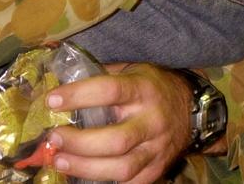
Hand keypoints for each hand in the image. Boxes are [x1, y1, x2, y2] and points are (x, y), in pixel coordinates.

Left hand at [45, 63, 191, 183]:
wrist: (191, 109)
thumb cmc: (152, 85)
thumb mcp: (132, 70)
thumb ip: (102, 75)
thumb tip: (61, 78)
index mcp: (143, 89)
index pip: (108, 91)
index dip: (78, 96)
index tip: (52, 100)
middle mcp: (152, 120)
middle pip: (115, 139)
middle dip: (79, 142)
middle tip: (54, 138)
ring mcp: (157, 149)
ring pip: (121, 168)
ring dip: (85, 167)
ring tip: (59, 160)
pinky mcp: (157, 170)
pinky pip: (130, 182)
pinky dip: (103, 180)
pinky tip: (82, 173)